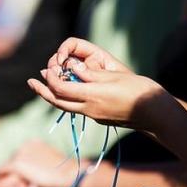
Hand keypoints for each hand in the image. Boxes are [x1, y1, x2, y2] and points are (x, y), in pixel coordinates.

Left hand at [0, 140, 88, 186]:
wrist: (68, 173)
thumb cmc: (62, 172)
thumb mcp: (47, 161)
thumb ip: (36, 162)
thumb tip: (28, 172)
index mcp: (33, 142)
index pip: (20, 154)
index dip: (20, 166)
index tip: (18, 176)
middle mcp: (25, 145)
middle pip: (13, 159)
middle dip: (13, 170)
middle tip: (11, 183)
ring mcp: (20, 154)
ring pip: (7, 166)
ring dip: (7, 175)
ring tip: (5, 186)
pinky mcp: (17, 164)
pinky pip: (3, 171)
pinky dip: (1, 179)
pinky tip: (1, 186)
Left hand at [29, 38, 166, 131]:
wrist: (155, 114)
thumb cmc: (139, 91)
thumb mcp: (114, 77)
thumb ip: (91, 74)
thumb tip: (72, 69)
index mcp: (92, 97)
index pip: (61, 88)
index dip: (51, 79)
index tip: (47, 69)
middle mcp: (89, 109)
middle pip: (58, 101)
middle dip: (43, 91)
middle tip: (31, 81)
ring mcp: (94, 115)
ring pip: (66, 106)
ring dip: (53, 96)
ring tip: (44, 86)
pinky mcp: (99, 118)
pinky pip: (77, 108)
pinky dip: (67, 99)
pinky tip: (67, 91)